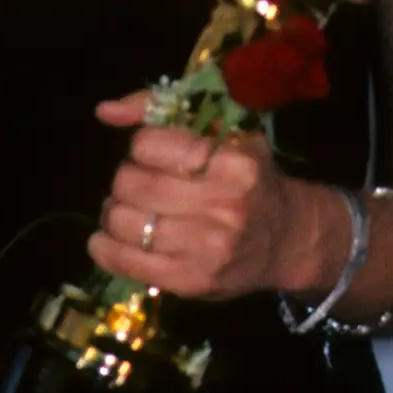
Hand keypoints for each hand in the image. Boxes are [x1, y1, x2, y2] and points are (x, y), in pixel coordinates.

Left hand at [87, 94, 346, 301]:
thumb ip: (161, 113)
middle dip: (123, 181)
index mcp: (232, 163)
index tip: (148, 155)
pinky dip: (106, 248)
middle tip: (133, 185)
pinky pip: (126, 261)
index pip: (149, 146)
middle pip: (132, 184)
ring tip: (125, 211)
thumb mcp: (225, 135)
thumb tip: (105, 111)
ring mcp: (208, 248)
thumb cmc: (249, 180)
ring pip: (123, 222)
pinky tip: (108, 240)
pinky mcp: (192, 280)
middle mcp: (223, 205)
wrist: (287, 239)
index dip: (140, 148)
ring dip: (113, 213)